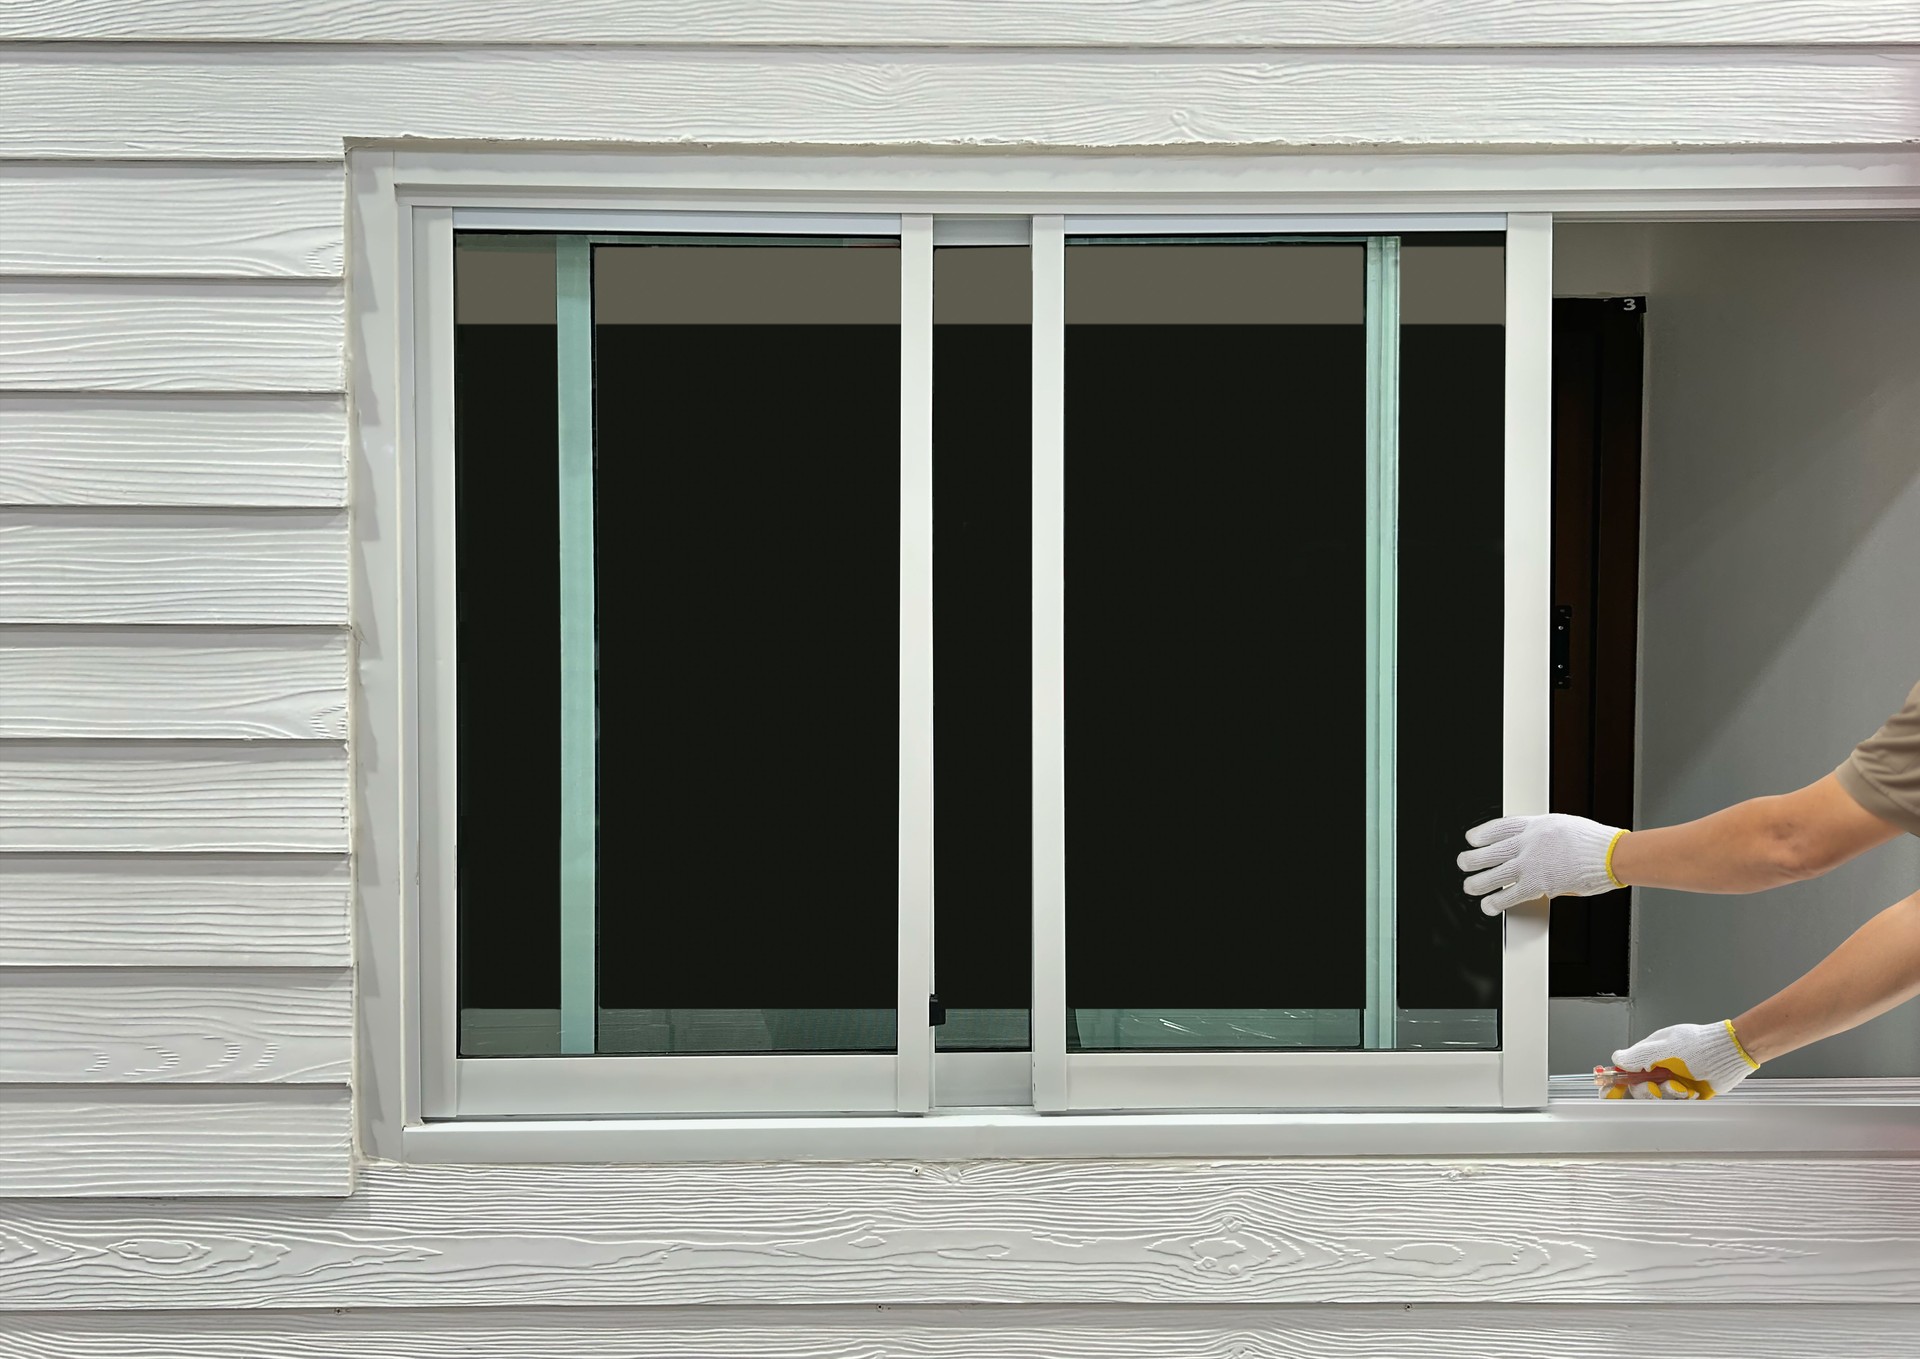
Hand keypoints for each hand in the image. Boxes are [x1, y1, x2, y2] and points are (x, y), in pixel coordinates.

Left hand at [1457, 813, 1627, 915]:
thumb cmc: (1594, 841)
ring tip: (1469, 886)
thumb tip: (1534, 850)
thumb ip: (1544, 837)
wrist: (1610, 854)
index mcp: (1535, 825)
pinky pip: (1510, 894)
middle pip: (1491, 850)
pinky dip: (1496, 902)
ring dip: (1478, 882)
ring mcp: (1531, 863)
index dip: (1482, 834)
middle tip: (1464, 863)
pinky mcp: (1538, 884)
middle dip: (1473, 858)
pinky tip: (1488, 906)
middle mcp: (1528, 842)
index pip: (1500, 827)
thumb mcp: (1564, 827)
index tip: (1472, 838)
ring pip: (1494, 873)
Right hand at [1595, 1020, 1760, 1099]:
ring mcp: (1674, 1080)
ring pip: (1659, 1097)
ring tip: (1683, 1087)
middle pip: (1639, 1087)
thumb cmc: (1697, 1045)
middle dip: (1647, 1090)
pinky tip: (1692, 1090)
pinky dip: (1684, 1098)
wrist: (1728, 1054)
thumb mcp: (1664, 1047)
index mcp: (1650, 1054)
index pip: (1625, 1068)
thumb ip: (1638, 1054)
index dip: (1616, 1080)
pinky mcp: (1688, 1092)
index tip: (1609, 1091)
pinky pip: (1677, 1103)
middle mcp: (1660, 1067)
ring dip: (1669, 1094)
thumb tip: (1616, 1059)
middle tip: (1658, 1087)